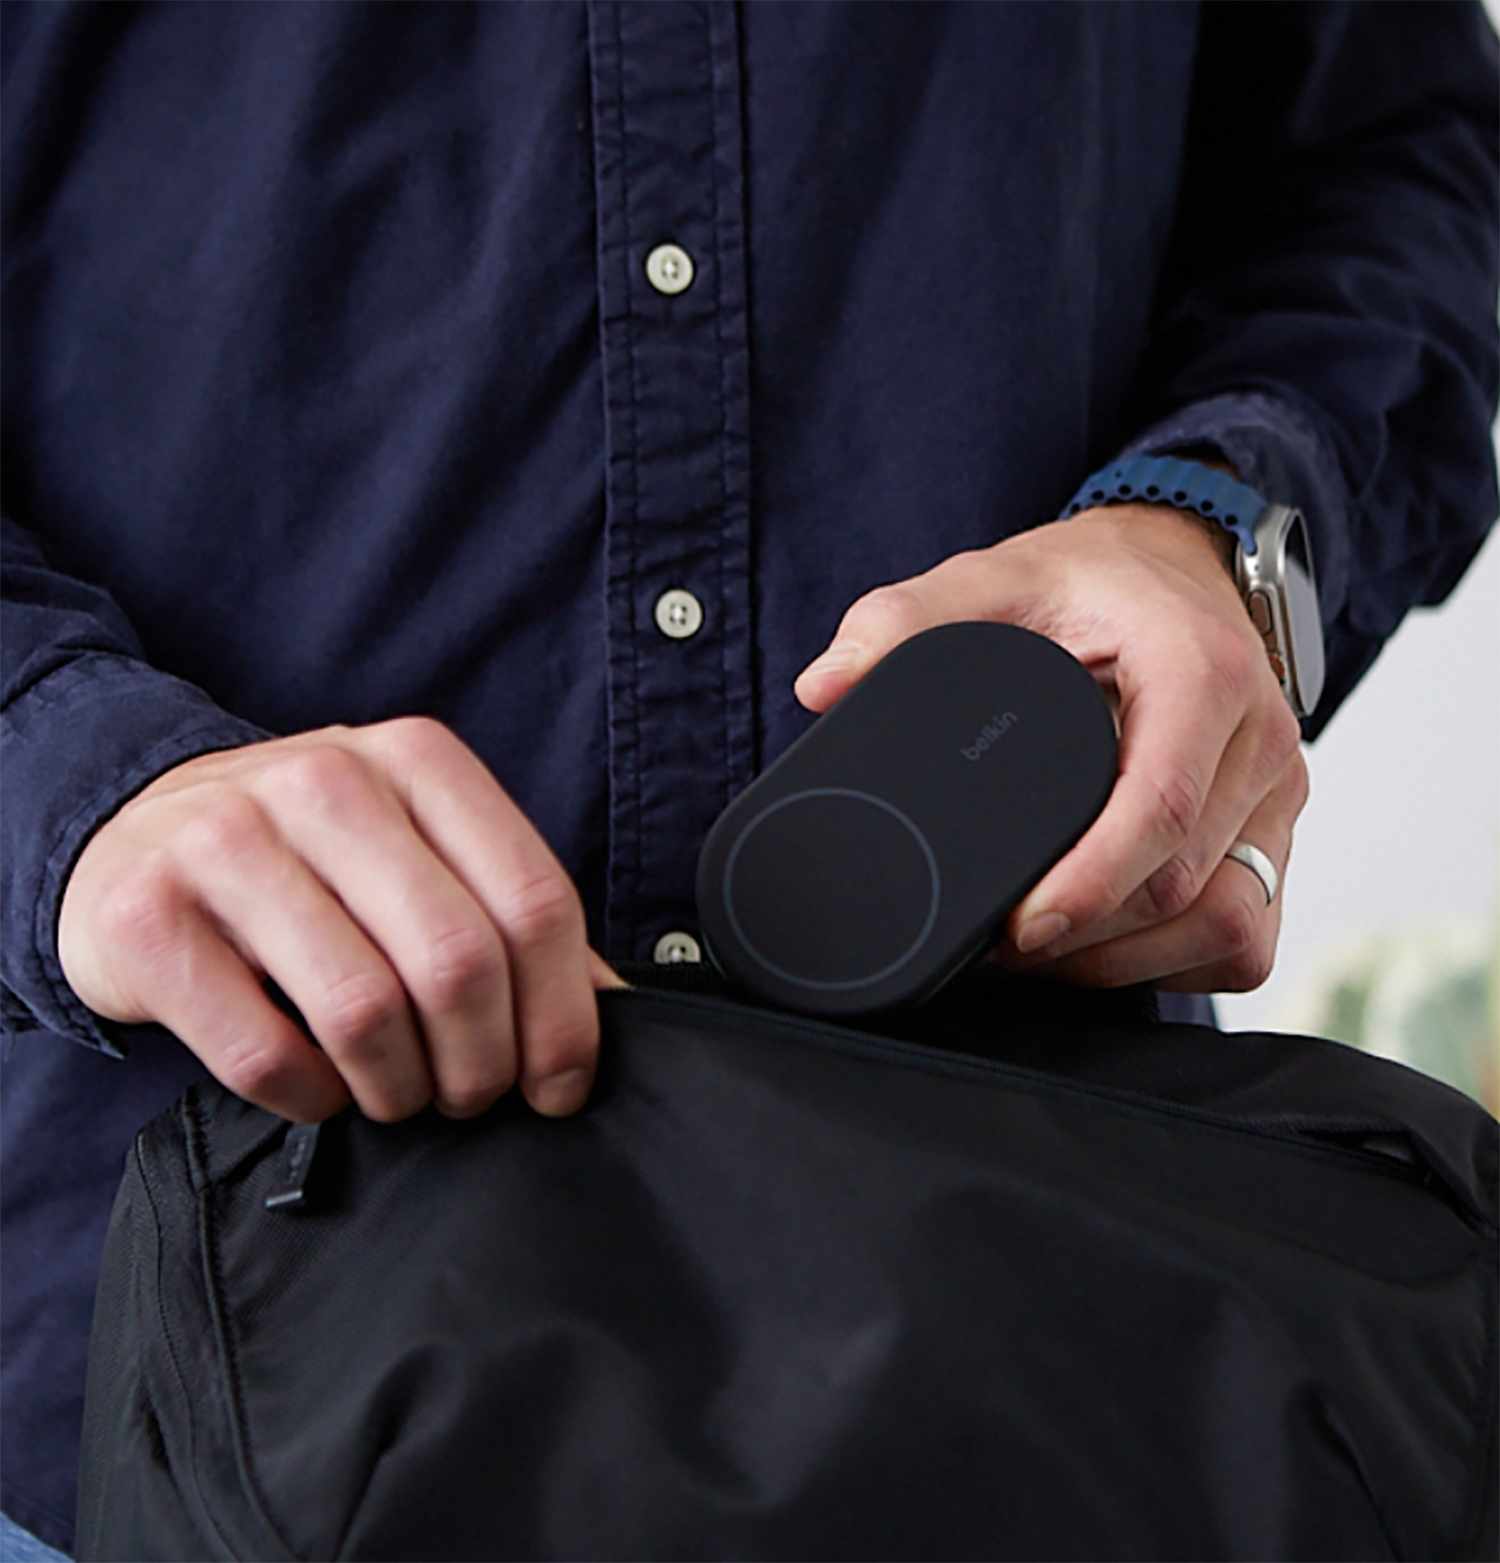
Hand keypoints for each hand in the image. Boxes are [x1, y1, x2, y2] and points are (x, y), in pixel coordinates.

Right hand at [58, 719, 628, 1122]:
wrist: (134, 835)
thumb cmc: (309, 861)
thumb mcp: (419, 853)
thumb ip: (512, 916)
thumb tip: (617, 1011)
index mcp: (418, 760)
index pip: (535, 901)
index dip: (563, 1017)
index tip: (558, 1086)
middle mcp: (326, 781)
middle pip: (458, 962)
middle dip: (483, 1065)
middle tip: (470, 1098)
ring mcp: (226, 840)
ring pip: (364, 1011)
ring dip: (400, 1088)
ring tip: (399, 1094)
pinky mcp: (149, 916)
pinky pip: (265, 1054)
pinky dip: (312, 1098)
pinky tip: (320, 1087)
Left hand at [792, 505, 1309, 994]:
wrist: (1176, 565)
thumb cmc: (1093, 581)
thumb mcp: (994, 576)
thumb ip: (903, 619)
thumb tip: (824, 686)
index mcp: (1200, 673)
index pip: (1161, 807)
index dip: (1091, 884)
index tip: (1020, 928)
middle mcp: (1258, 738)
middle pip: (1183, 884)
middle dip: (1085, 934)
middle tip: (998, 942)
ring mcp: (1276, 794)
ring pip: (1223, 925)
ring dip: (1127, 959)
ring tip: (1041, 950)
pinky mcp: (1274, 833)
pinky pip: (1247, 935)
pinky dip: (1176, 960)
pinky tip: (1108, 946)